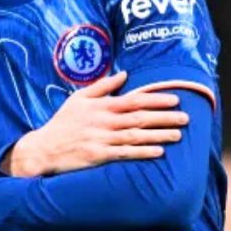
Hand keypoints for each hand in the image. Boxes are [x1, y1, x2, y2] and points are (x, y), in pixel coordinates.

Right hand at [2, 71, 187, 176]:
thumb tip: (124, 73)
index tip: (176, 99)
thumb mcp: (79, 98)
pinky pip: (125, 153)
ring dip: (158, 134)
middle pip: (140, 117)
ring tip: (178, 134)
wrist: (44, 148)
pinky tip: (158, 152)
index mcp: (101, 106)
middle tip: (186, 117)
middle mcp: (104, 121)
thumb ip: (102, 85)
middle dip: (164, 116)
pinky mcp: (99, 156)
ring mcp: (102, 139)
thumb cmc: (63, 122)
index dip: (156, 99)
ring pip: (136, 135)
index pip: (134, 100)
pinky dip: (142, 152)